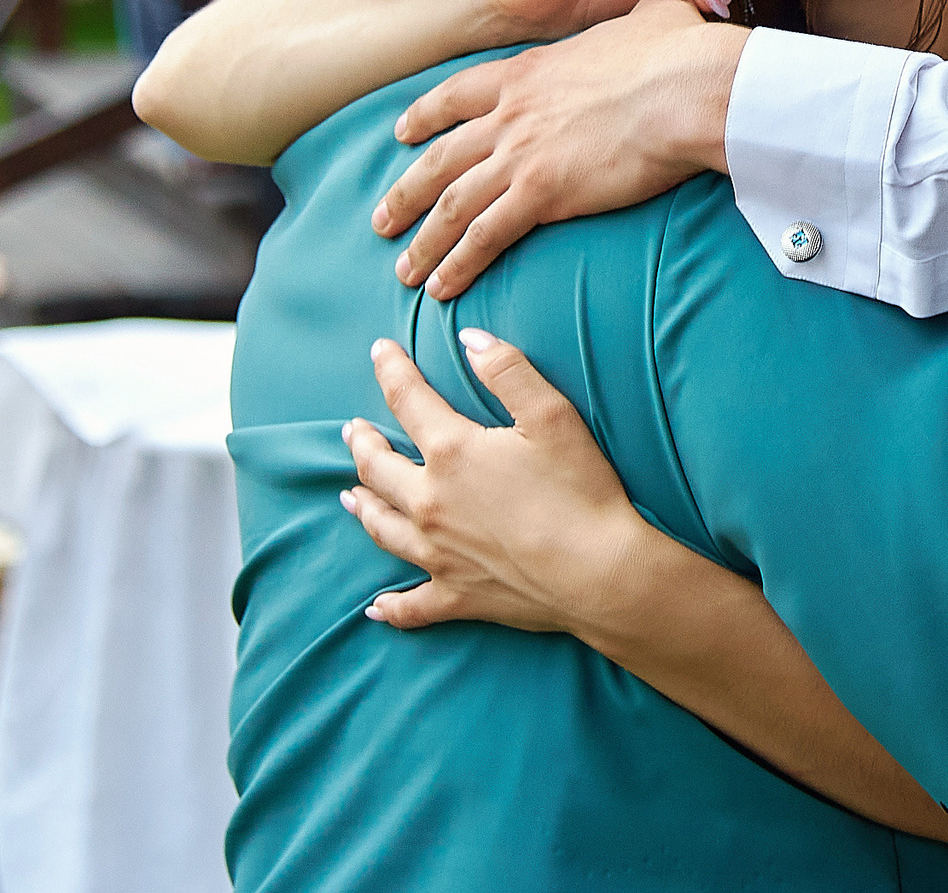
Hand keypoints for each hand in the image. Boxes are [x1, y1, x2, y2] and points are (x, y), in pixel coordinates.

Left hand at [343, 333, 653, 633]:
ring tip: (349, 496)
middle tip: (353, 430)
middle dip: (362, 444)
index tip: (379, 350)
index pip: (408, 400)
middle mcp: (430, 503)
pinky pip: (410, 605)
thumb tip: (469, 340)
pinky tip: (376, 608)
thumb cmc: (579, 491)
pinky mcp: (456, 596)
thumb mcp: (552, 414)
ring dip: (362, 508)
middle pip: (378, 468)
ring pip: (382, 528)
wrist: (598, 573)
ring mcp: (438, 554)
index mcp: (452, 452)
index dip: (390, 370)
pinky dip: (390, 607)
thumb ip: (507, 370)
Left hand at [376, 0, 746, 297]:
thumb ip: (643, 12)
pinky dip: (457, 263)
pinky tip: (440, 286)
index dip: (423, 117)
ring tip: (403, 270)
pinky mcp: (542, 193)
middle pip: (439, 157)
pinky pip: (484, 235)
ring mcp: (520, 154)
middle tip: (381, 220)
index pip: (457, 95)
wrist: (687, 86)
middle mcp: (511, 114)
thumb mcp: (651, 16)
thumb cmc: (680, 51)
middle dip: (405, 192)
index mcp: (528, 71)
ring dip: (422, 240)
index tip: (400, 133)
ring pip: (451, 203)